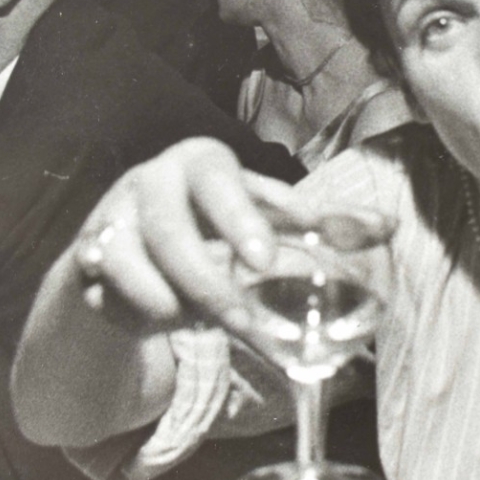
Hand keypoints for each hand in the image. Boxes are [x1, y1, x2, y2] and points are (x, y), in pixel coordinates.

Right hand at [75, 137, 393, 335]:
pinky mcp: (87, 260)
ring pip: (144, 276)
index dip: (242, 219)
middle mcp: (152, 181)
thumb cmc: (216, 223)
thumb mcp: (266, 214)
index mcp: (203, 160)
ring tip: (205, 317)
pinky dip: (143, 315)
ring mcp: (112, 219)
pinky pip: (115, 299)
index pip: (223, 183)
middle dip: (212, 284)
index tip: (264, 257)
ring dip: (181, 307)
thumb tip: (392, 227)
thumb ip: (324, 222)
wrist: (133, 246)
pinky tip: (159, 314)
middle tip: (243, 319)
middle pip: (175, 235)